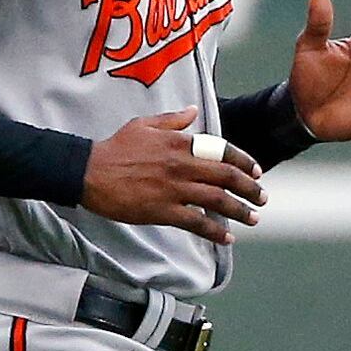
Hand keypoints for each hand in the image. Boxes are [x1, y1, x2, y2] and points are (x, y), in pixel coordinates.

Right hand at [79, 111, 264, 243]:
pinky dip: (215, 232)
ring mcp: (173, 189)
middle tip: (263, 196)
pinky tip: (228, 238)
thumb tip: (193, 111)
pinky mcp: (162, 211)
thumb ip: (172, 120)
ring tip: (254, 218)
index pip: (222, 150)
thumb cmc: (114, 148)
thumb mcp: (143, 125)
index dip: (243, 161)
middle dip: (250, 188)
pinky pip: (196, 223)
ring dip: (240, 210)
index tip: (256, 171)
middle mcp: (181, 165)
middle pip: (226, 176)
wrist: (88, 172)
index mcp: (179, 142)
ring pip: (217, 200)